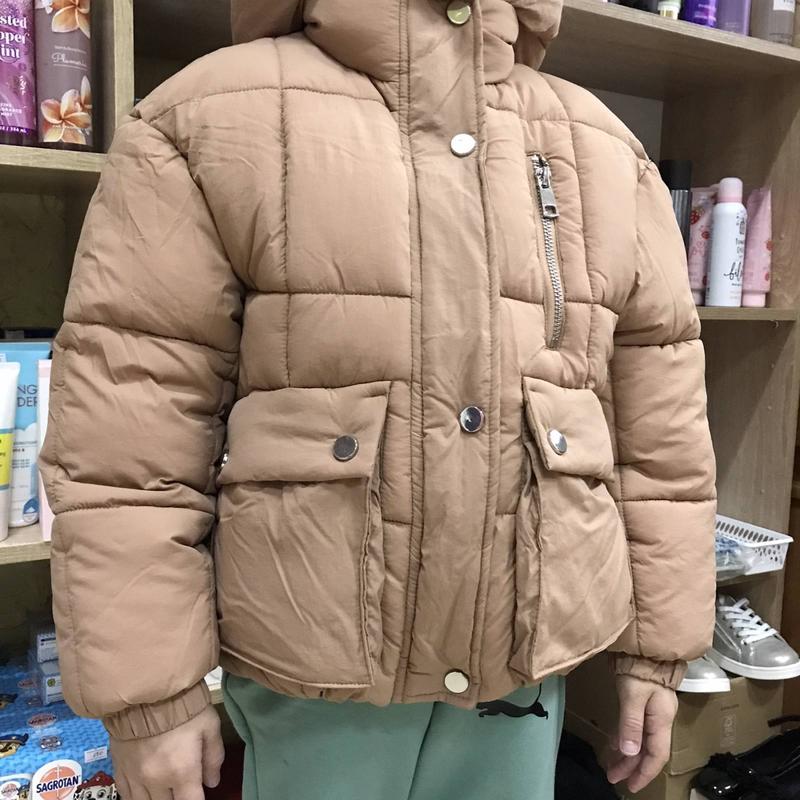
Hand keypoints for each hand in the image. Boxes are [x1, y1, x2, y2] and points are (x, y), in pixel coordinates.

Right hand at [111, 705, 223, 799]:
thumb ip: (214, 757)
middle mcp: (157, 781)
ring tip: (166, 787)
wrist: (146, 689)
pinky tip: (146, 788)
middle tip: (183, 784)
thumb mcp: (210, 725)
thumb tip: (212, 782)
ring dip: (159, 798)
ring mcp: (135, 778)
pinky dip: (138, 796)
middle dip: (179, 797)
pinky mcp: (120, 770)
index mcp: (182, 772)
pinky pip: (126, 795)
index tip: (199, 792)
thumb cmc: (183, 706)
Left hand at [606, 675, 678, 793]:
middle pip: (648, 751)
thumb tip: (629, 751)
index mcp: (661, 720)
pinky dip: (625, 739)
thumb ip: (631, 724)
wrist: (645, 648)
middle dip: (632, 767)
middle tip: (613, 778)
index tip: (631, 786)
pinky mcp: (643, 704)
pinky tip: (614, 744)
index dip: (644, 772)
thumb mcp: (633, 696)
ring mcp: (652, 712)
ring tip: (611, 767)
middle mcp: (659, 720)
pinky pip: (636, 729)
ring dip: (627, 755)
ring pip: (641, 741)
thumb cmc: (640, 670)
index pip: (656, 755)